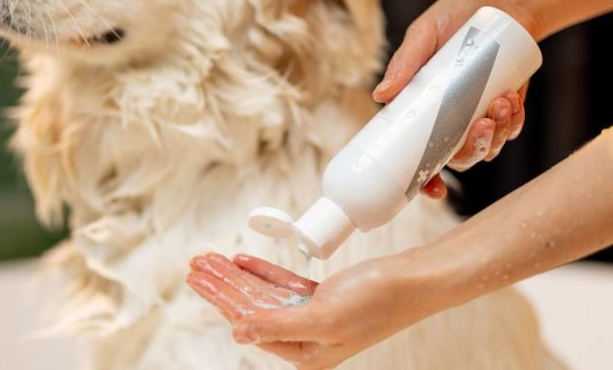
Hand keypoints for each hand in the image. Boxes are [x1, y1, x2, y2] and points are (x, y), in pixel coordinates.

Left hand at [186, 252, 450, 369]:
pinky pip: (283, 284)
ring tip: (210, 259)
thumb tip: (239, 334)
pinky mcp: (324, 296)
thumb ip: (278, 325)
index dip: (222, 298)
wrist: (416, 280)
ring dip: (238, 275)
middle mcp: (307, 337)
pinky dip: (262, 271)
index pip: (250, 322)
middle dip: (223, 284)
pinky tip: (241, 261)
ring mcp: (315, 315)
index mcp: (306, 352)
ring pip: (265, 294)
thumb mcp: (323, 316)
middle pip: (252, 307)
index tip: (199, 278)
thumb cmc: (379, 300)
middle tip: (196, 264)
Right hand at [373, 0, 530, 184]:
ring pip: (486, 147)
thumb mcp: (424, 34)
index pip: (416, 155)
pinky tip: (513, 100)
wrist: (500, 0)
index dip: (423, 180)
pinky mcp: (503, 107)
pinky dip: (514, 121)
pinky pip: (510, 129)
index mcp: (420, 109)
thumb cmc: (454, 15)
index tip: (434, 192)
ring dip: (498, 134)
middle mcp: (447, 119)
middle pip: (457, 158)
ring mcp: (476, 115)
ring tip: (504, 102)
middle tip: (483, 123)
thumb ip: (405, 63)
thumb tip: (380, 96)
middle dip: (473, 150)